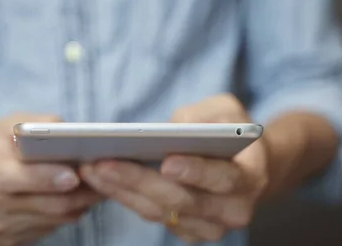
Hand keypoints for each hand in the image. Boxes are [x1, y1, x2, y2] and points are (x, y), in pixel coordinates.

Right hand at [0, 113, 101, 245]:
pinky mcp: (7, 244)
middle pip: (48, 204)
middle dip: (81, 193)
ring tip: (98, 186)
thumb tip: (70, 130)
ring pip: (54, 220)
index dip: (52, 177)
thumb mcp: (1, 127)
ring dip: (80, 204)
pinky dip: (65, 214)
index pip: (22, 178)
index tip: (76, 173)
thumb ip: (36, 125)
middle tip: (105, 179)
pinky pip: (47, 230)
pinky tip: (75, 199)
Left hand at [81, 94, 268, 242]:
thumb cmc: (231, 129)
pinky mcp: (188, 231)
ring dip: (122, 191)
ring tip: (91, 169)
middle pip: (182, 200)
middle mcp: (233, 209)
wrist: (245, 165)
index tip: (167, 162)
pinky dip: (125, 198)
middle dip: (139, 181)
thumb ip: (204, 116)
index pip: (223, 178)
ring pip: (161, 212)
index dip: (195, 171)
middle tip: (103, 163)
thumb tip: (174, 128)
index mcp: (250, 176)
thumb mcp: (227, 109)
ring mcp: (210, 226)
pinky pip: (153, 215)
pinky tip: (101, 180)